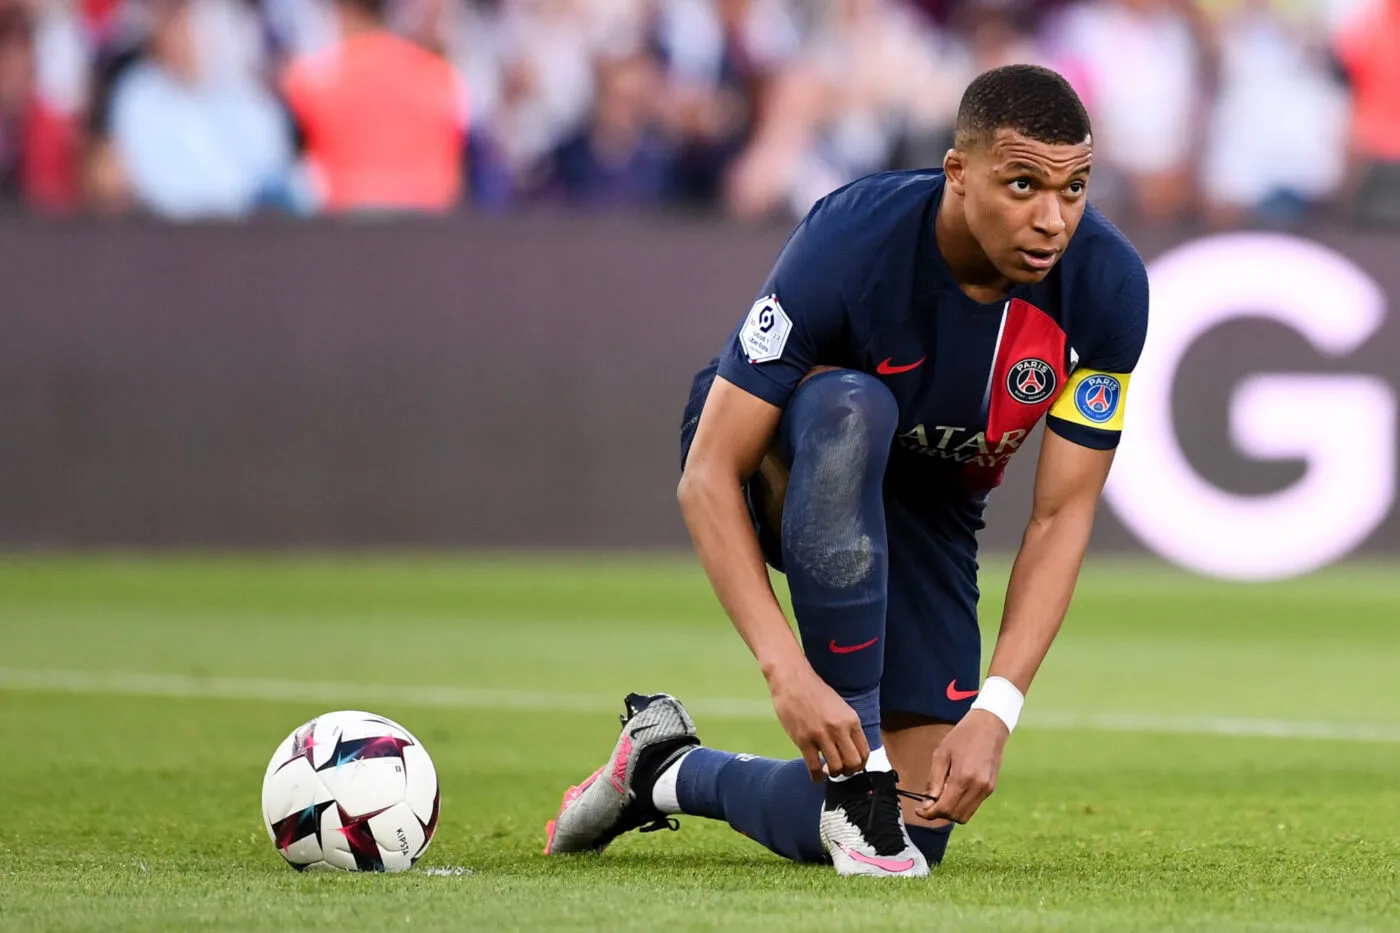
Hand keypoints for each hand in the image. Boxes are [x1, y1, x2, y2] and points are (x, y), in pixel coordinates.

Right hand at [767, 663, 868, 781]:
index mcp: (851, 720)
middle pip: (853, 763)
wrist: (793, 681)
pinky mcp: (803, 740)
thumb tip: (850, 748)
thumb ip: (847, 726)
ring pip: (835, 768)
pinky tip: (816, 778)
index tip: (854, 766)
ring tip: (828, 771)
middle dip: (849, 771)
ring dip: (833, 773)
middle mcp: (839, 729)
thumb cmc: (816, 692)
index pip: (864, 751)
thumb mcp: (840, 706)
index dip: (861, 763)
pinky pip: (813, 766)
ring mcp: (821, 736)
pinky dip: (816, 777)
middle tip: (842, 770)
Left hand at [914, 710, 1007, 823]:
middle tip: (929, 803)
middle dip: (939, 814)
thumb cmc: (962, 736)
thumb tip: (927, 804)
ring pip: (966, 815)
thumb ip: (933, 781)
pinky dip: (961, 805)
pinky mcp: (991, 788)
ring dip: (951, 812)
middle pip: (956, 816)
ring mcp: (986, 790)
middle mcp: (978, 788)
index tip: (919, 810)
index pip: (945, 809)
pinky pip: (973, 806)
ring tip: (941, 797)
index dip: (930, 814)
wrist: (989, 726)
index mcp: (963, 778)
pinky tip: (953, 792)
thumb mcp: (941, 754)